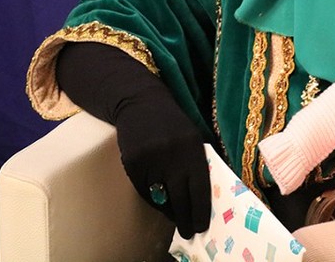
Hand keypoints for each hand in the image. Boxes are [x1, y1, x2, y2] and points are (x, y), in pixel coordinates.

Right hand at [114, 72, 211, 238]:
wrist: (141, 103)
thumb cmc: (172, 123)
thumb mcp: (191, 138)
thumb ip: (196, 164)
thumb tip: (200, 200)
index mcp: (192, 148)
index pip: (200, 188)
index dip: (201, 211)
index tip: (202, 226)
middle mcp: (172, 155)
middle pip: (180, 198)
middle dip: (186, 218)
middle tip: (189, 231)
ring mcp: (150, 160)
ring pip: (160, 197)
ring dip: (168, 210)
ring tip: (175, 216)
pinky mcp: (132, 163)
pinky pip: (144, 191)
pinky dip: (152, 197)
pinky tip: (159, 198)